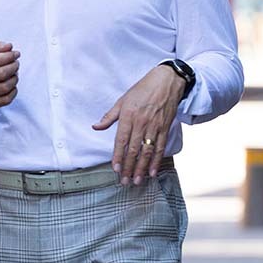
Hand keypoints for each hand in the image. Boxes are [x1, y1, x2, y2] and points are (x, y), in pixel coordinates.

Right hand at [0, 41, 19, 108]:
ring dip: (14, 78)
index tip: (16, 54)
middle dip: (13, 67)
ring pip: (5, 87)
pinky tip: (12, 85)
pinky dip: (13, 91)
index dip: (8, 56)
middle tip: (16, 63)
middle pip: (1, 74)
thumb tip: (9, 46)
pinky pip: (6, 99)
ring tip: (14, 74)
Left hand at [92, 65, 185, 185]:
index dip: (118, 155)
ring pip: (147, 152)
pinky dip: (156, 161)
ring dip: (141, 168)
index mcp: (128, 116)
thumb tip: (95, 126)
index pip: (121, 140)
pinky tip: (152, 172)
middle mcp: (141, 123)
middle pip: (134, 149)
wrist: (166, 82)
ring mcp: (154, 127)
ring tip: (136, 181)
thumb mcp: (122, 100)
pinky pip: (160, 148)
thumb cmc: (142, 90)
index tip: (115, 168)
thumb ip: (109, 116)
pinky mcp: (165, 128)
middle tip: (124, 181)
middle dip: (128, 167)